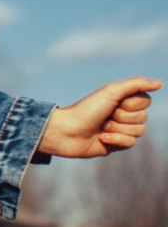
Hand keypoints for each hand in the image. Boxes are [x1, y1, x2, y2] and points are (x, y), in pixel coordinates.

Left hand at [36, 76, 161, 157]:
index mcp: (121, 99)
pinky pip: (131, 143)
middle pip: (143, 116)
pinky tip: (101, 138)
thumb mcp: (111, 92)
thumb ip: (136, 84)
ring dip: (118, 128)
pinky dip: (116, 139)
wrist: (68, 131)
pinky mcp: (117, 144)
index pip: (145, 100)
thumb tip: (160, 83)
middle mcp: (123, 113)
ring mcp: (120, 129)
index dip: (131, 103)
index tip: (114, 102)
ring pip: (139, 131)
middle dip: (123, 116)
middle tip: (105, 115)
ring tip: (101, 127)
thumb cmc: (87, 109)